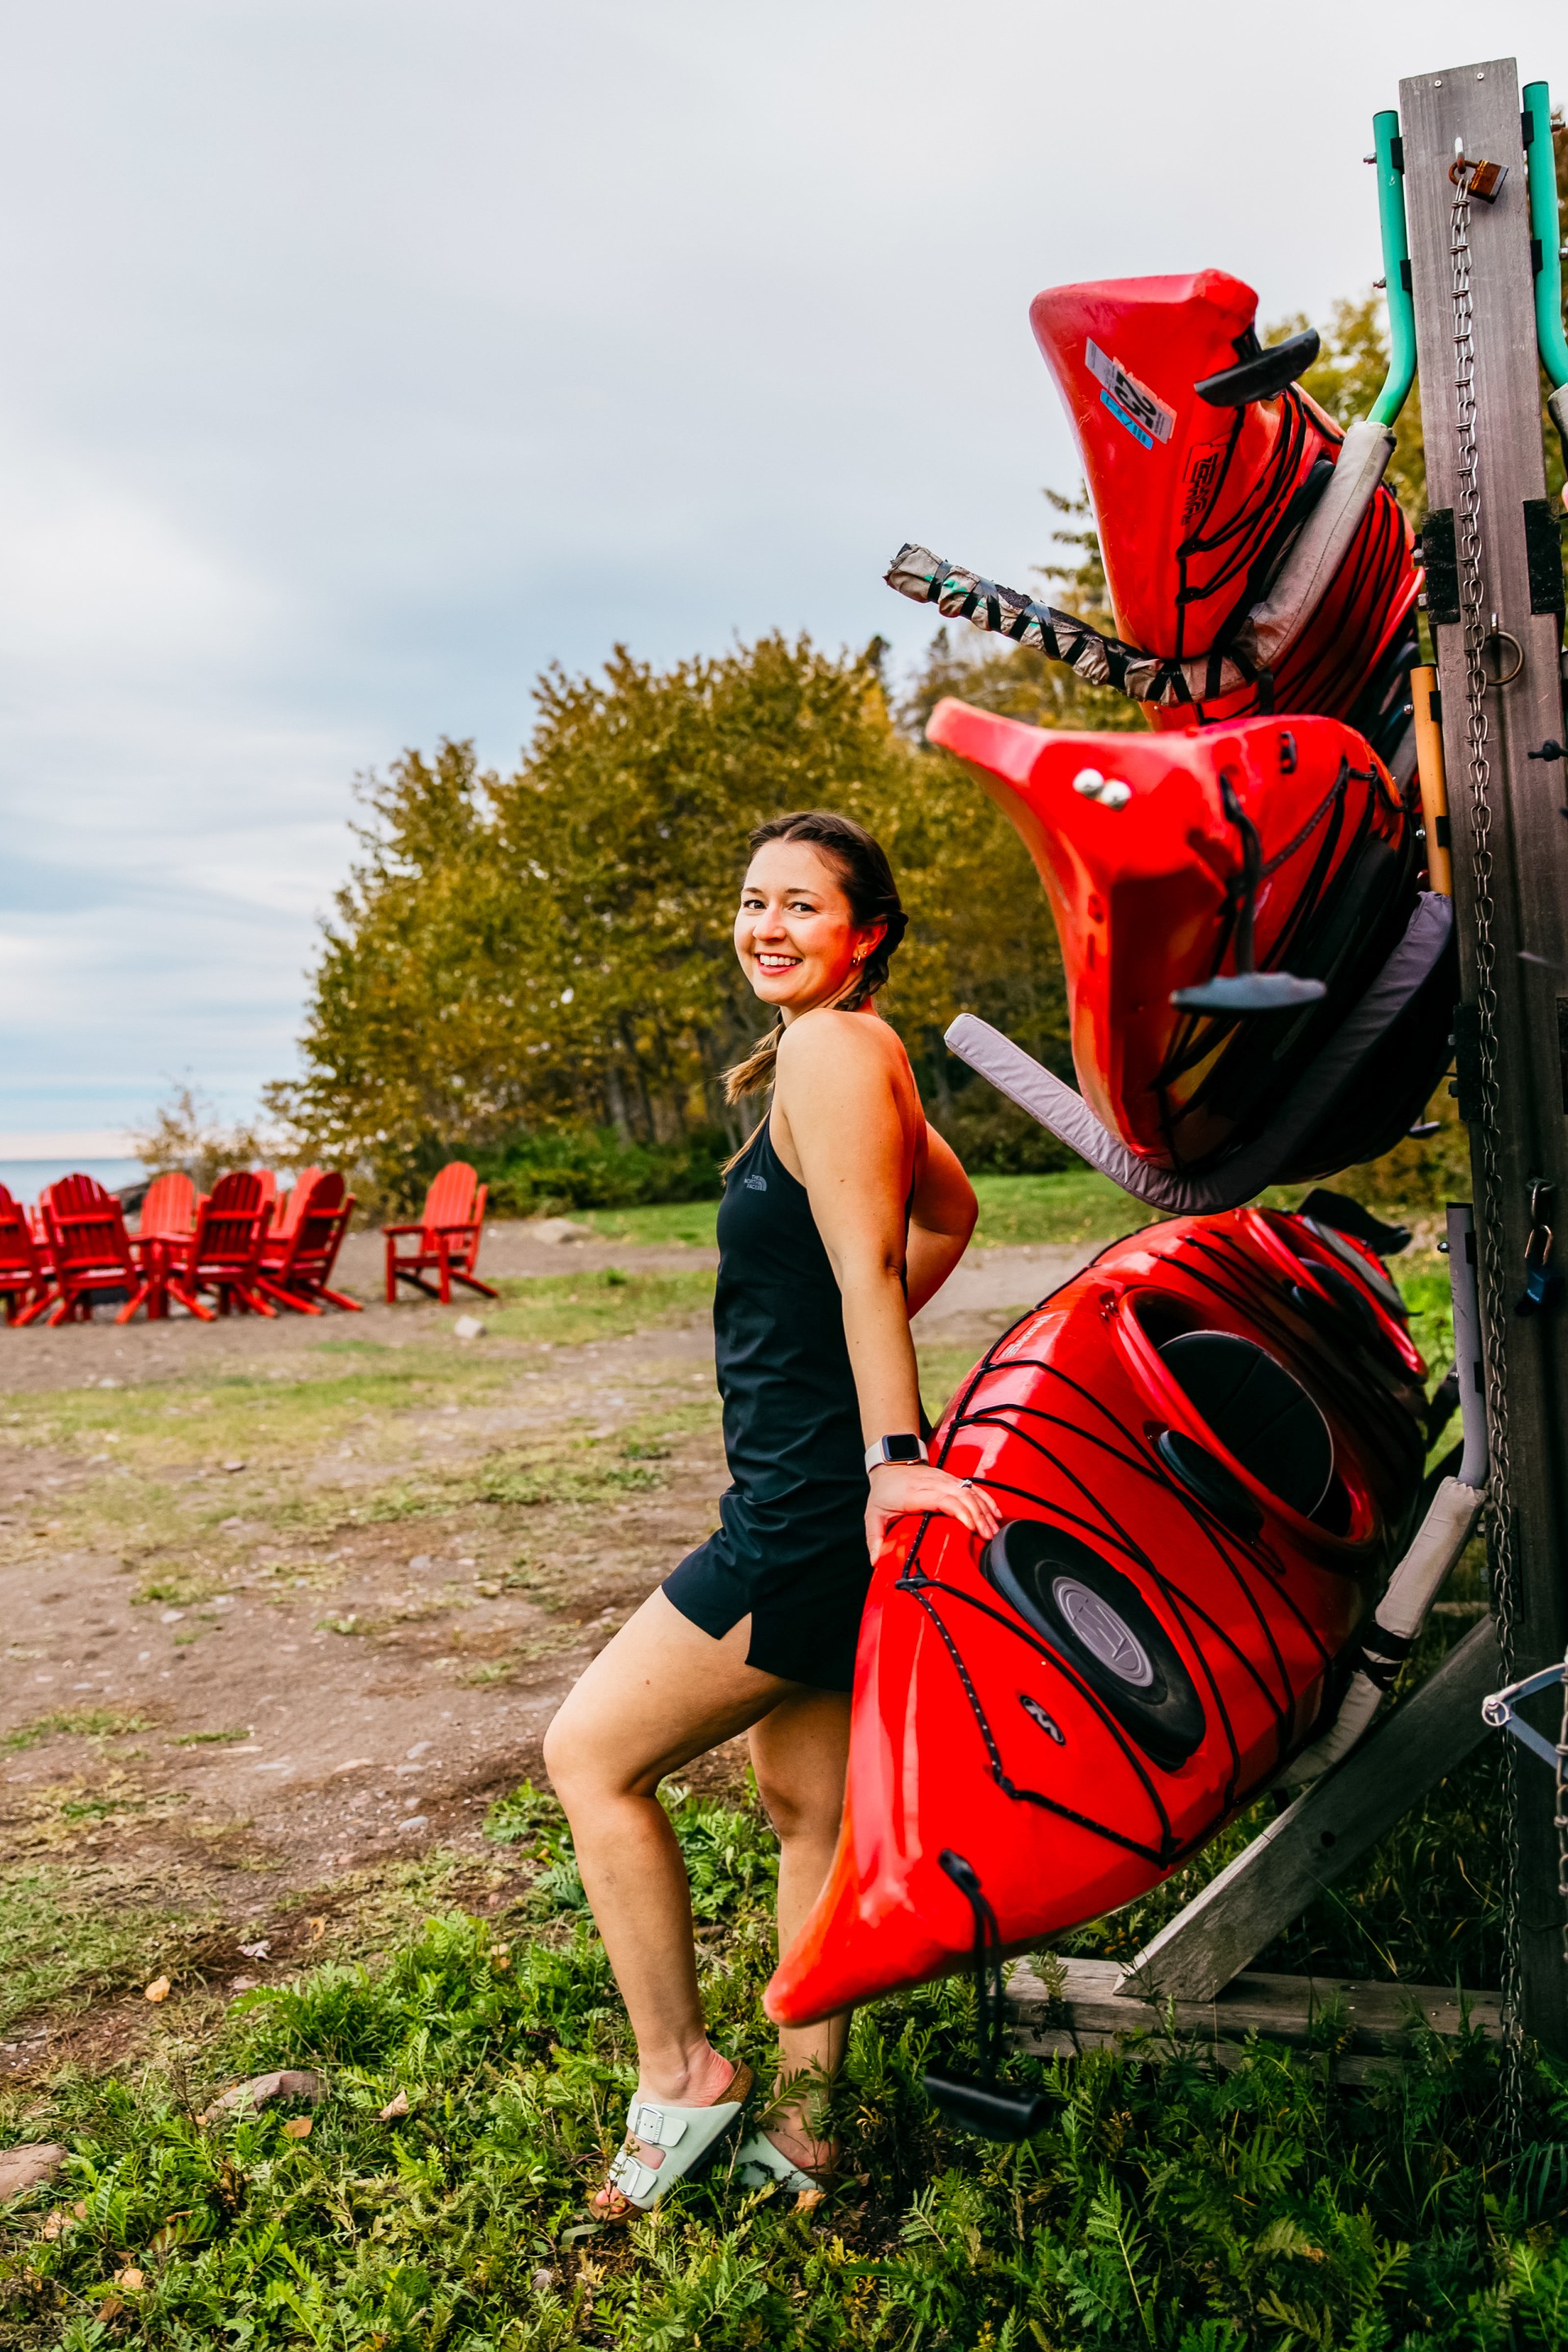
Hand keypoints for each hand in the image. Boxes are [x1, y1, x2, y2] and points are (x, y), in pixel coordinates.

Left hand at [865, 1460, 1001, 1556]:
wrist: (889, 1465)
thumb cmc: (884, 1491)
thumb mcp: (873, 1515)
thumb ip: (875, 1539)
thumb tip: (876, 1561)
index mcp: (915, 1492)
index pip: (943, 1498)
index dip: (960, 1511)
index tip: (971, 1528)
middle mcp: (933, 1483)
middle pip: (962, 1495)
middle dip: (978, 1516)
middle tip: (987, 1536)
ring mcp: (944, 1479)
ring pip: (970, 1491)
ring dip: (985, 1510)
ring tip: (993, 1530)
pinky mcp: (951, 1479)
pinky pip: (973, 1487)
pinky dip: (986, 1499)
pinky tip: (995, 1513)